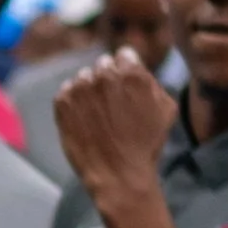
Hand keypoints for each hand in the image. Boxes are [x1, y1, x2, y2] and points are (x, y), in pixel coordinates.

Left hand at [57, 47, 178, 211]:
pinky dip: (73, 100)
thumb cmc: (147, 142)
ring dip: (90, 89)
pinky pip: (66, 91)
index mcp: (131, 72)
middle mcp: (103, 76)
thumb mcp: (166, 107)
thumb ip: (150, 81)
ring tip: (98, 112)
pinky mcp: (62, 104)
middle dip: (108, 78)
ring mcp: (79, 89)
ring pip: (83, 77)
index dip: (126, 69)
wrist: (118, 172)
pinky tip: (84, 117)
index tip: (126, 84)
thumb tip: (137, 69)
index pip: (124, 55)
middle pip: (103, 65)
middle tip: (112, 101)